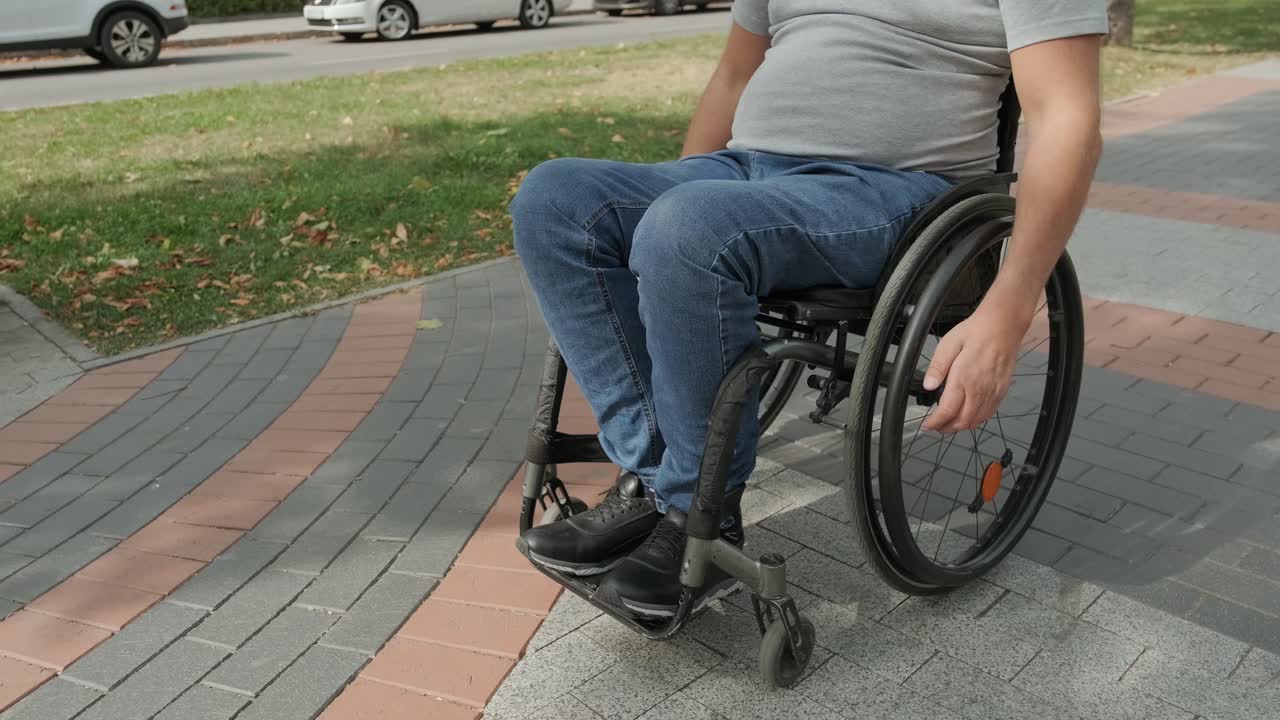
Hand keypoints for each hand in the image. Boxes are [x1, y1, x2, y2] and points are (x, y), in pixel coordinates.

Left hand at [920, 301, 1030, 433]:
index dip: (935, 423)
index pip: (947, 411)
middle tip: (935, 426)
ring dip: (960, 427)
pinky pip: (988, 414)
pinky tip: (968, 417)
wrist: (1004, 326)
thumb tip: (928, 386)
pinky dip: (976, 421)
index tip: (927, 425)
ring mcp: (993, 392)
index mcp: (964, 378)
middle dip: (946, 428)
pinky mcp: (1001, 391)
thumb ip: (937, 367)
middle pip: (962, 421)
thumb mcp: (949, 344)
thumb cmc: (976, 332)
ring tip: (948, 424)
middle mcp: (980, 389)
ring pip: (975, 421)